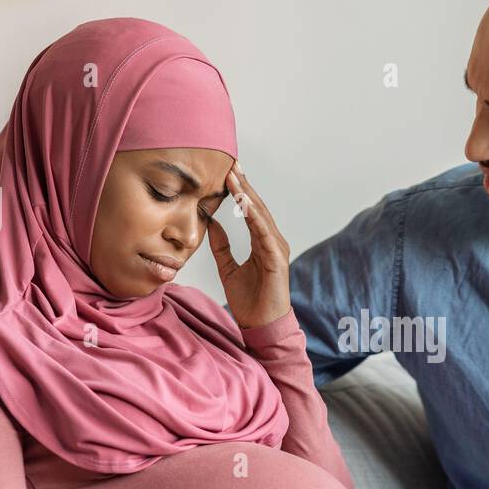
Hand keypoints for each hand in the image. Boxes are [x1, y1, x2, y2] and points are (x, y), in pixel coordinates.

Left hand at [208, 161, 291, 329]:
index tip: (227, 170)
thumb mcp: (228, 269)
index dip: (239, 190)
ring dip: (247, 195)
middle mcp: (273, 241)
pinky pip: (264, 233)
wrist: (262, 326)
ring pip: (261, 215)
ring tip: (235, 175)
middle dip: (243, 184)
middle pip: (257, 207)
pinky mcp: (277, 259)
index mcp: (263, 242)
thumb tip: (211, 224)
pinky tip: (244, 202)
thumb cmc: (250, 302)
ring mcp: (277, 249)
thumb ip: (222, 247)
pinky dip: (254, 216)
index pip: (250, 210)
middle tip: (231, 161)